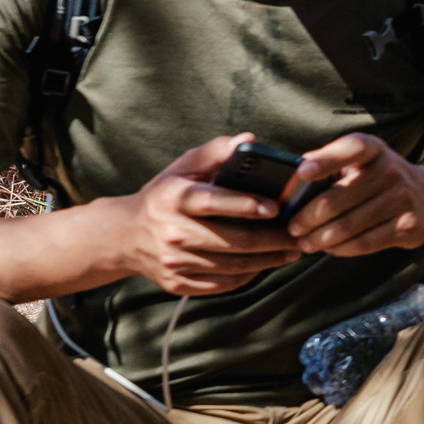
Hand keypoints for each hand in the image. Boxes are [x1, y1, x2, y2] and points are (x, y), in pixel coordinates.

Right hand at [115, 132, 303, 295]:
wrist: (124, 236)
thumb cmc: (165, 195)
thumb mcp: (182, 167)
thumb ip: (215, 151)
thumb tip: (248, 140)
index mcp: (174, 199)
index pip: (212, 202)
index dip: (246, 205)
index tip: (277, 207)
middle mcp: (173, 233)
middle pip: (232, 241)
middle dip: (273, 239)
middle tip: (299, 234)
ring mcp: (174, 262)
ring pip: (233, 266)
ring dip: (268, 260)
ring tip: (292, 250)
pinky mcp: (178, 283)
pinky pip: (223, 284)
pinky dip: (249, 275)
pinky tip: (266, 264)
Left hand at [287, 134, 423, 255]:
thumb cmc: (382, 177)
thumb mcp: (362, 160)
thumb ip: (330, 162)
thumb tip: (292, 175)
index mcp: (375, 149)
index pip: (351, 149)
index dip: (326, 160)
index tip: (302, 174)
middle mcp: (390, 170)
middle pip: (336, 199)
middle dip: (306, 218)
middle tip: (292, 228)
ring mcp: (401, 198)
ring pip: (346, 226)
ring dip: (319, 239)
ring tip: (305, 243)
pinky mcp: (407, 226)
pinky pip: (363, 242)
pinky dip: (340, 249)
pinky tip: (329, 248)